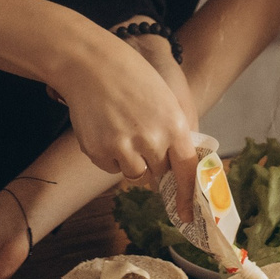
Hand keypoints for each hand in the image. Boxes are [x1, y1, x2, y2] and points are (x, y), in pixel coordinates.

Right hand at [50, 27, 198, 181]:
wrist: (92, 64)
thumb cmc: (131, 77)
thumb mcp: (165, 99)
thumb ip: (174, 132)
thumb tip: (177, 165)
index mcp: (174, 125)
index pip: (187, 170)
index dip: (187, 195)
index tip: (186, 214)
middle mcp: (152, 140)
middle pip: (158, 172)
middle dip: (152, 160)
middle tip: (139, 134)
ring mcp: (124, 147)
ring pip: (134, 173)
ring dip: (129, 159)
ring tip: (120, 127)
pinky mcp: (99, 151)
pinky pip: (110, 167)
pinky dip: (108, 154)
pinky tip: (104, 127)